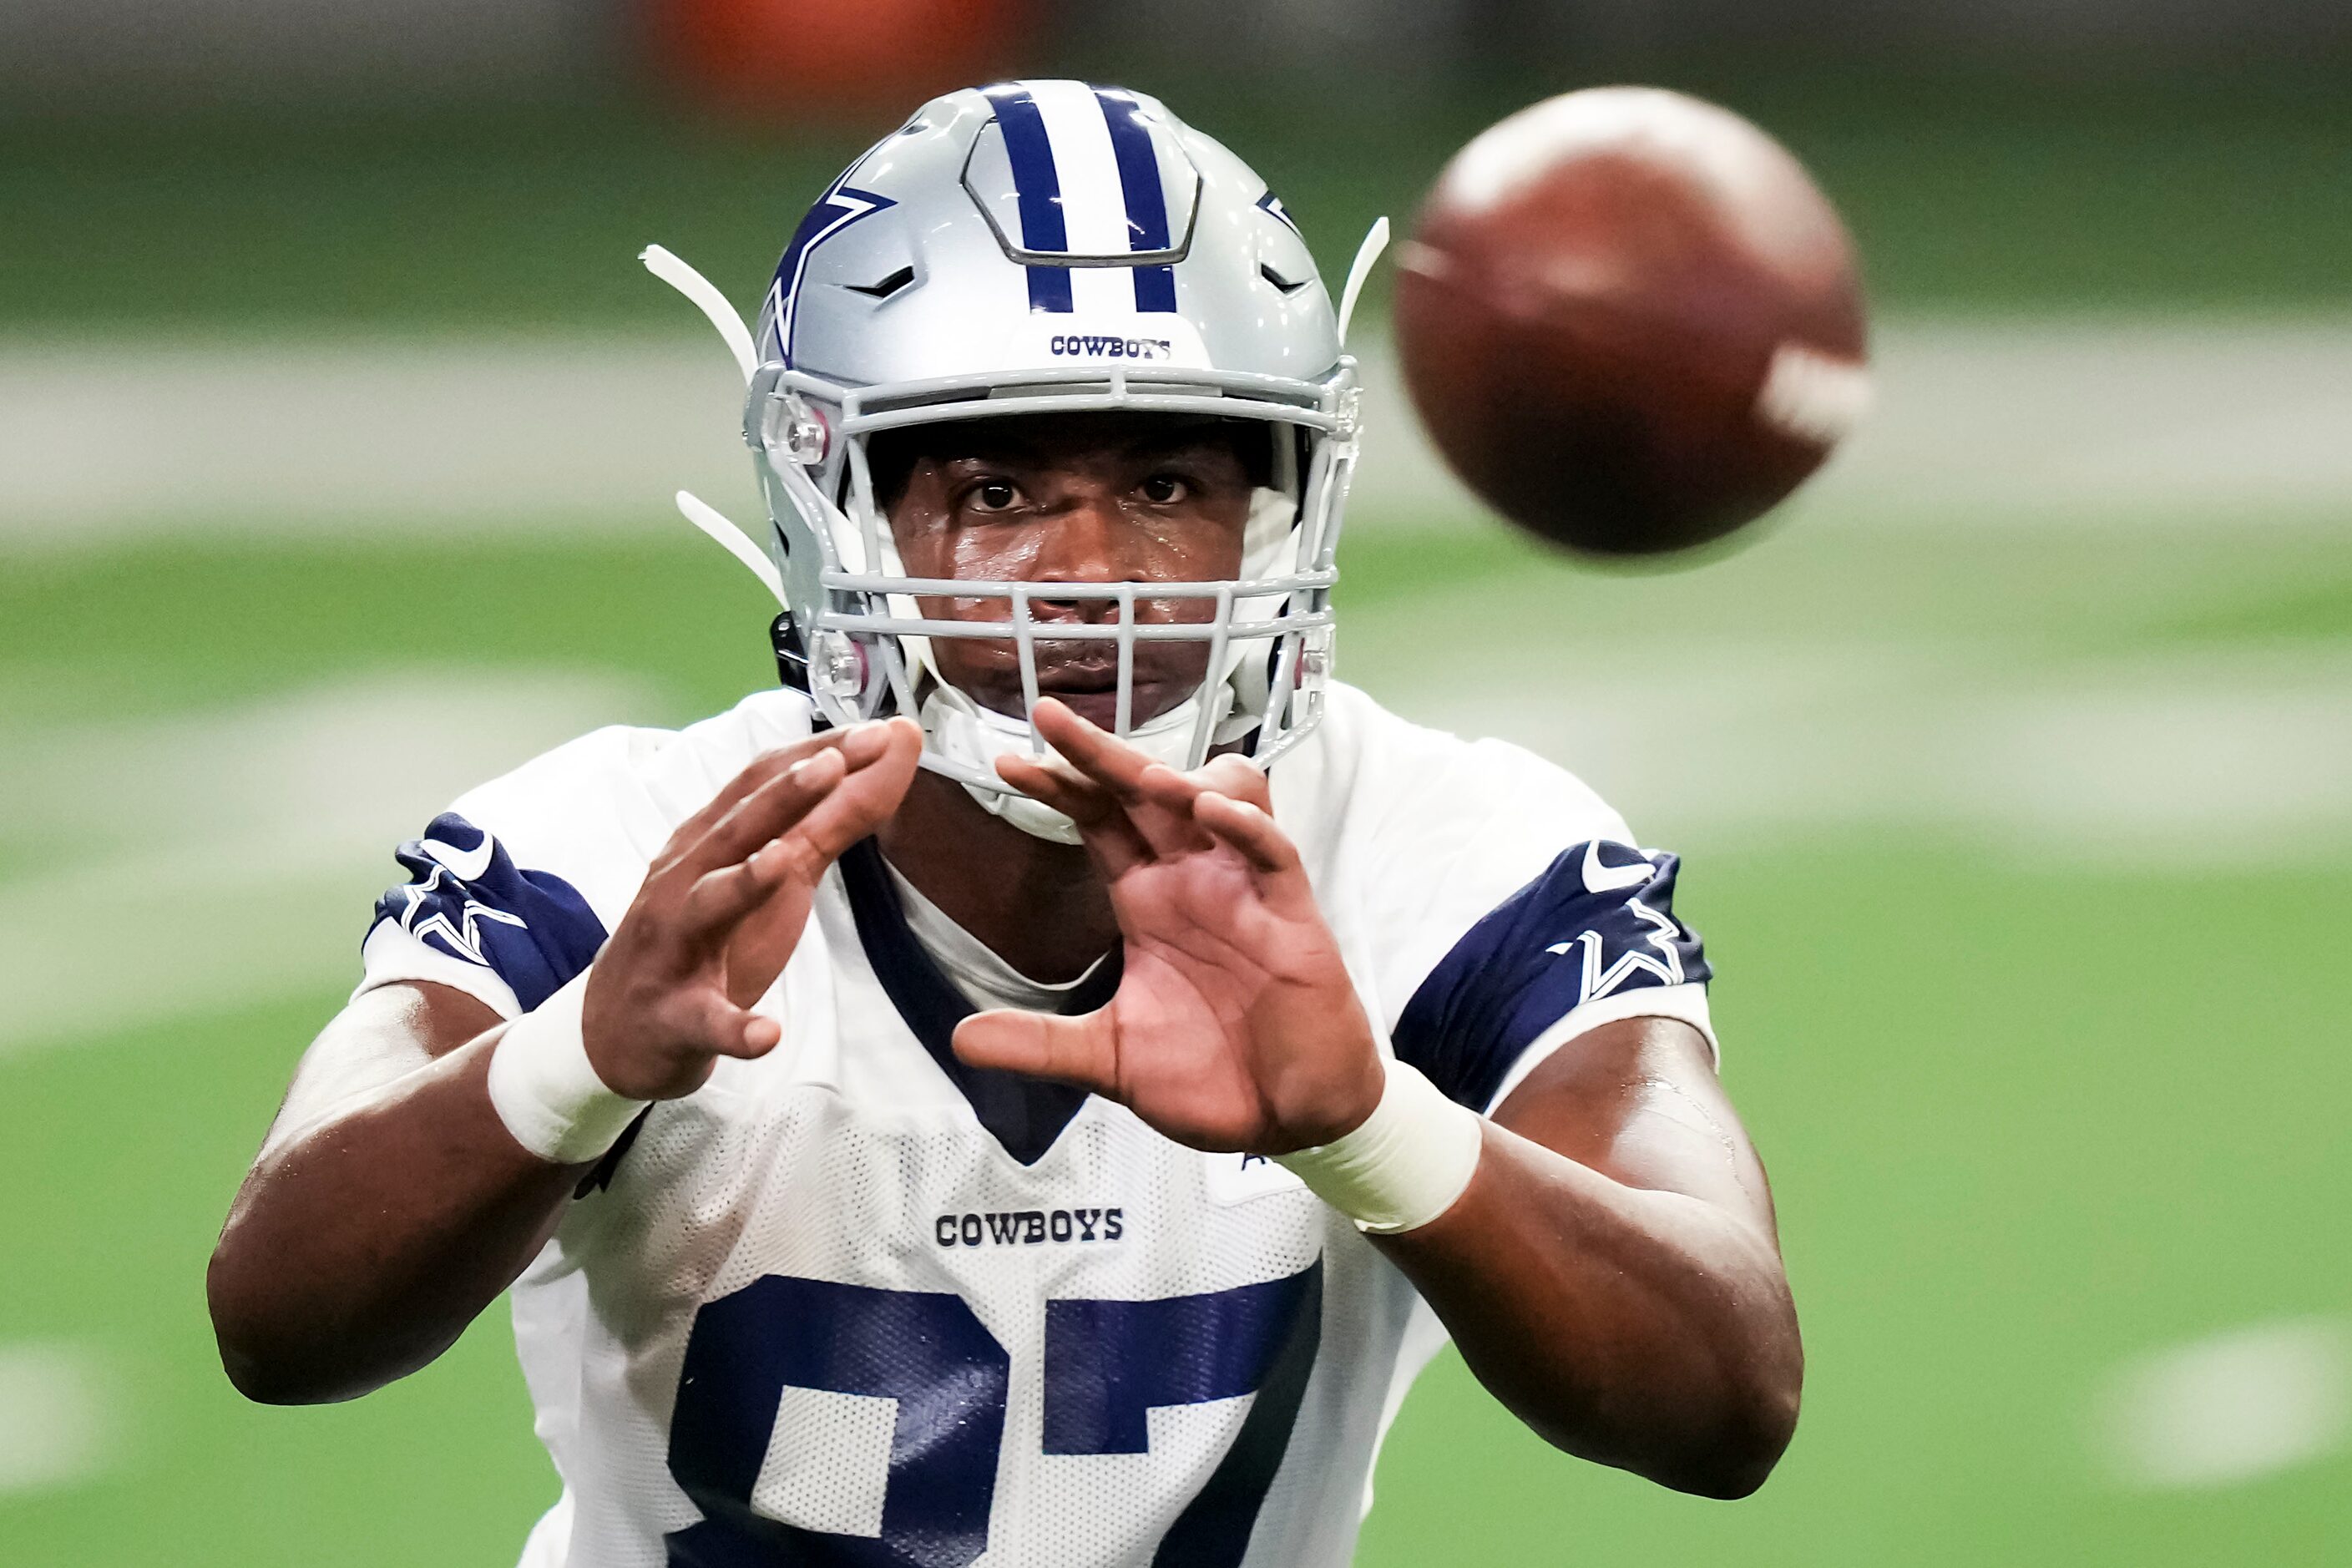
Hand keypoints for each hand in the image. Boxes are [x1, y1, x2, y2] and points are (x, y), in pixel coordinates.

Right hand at [582, 718, 921, 1099]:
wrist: (617, 1031)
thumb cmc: (703, 940)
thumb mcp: (767, 878)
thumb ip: (823, 825)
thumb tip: (884, 761)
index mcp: (708, 845)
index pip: (760, 786)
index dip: (816, 756)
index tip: (877, 731)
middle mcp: (683, 883)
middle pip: (734, 831)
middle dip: (784, 795)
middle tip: (837, 762)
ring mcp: (674, 950)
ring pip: (706, 908)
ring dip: (744, 882)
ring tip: (785, 862)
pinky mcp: (675, 1018)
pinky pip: (706, 1022)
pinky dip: (735, 1027)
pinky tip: (767, 1033)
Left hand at [952, 699, 1384, 1154]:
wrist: (1288, 1117)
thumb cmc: (1212, 1075)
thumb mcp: (1109, 1058)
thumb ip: (1040, 1045)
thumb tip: (961, 1039)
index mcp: (1147, 898)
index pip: (1097, 820)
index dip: (1059, 787)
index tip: (1005, 763)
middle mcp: (1192, 879)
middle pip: (1144, 792)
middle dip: (1099, 752)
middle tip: (1048, 717)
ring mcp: (1244, 890)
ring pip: (1221, 796)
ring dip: (1180, 777)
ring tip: (1137, 776)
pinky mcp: (1292, 915)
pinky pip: (1272, 852)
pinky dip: (1245, 825)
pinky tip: (1209, 813)